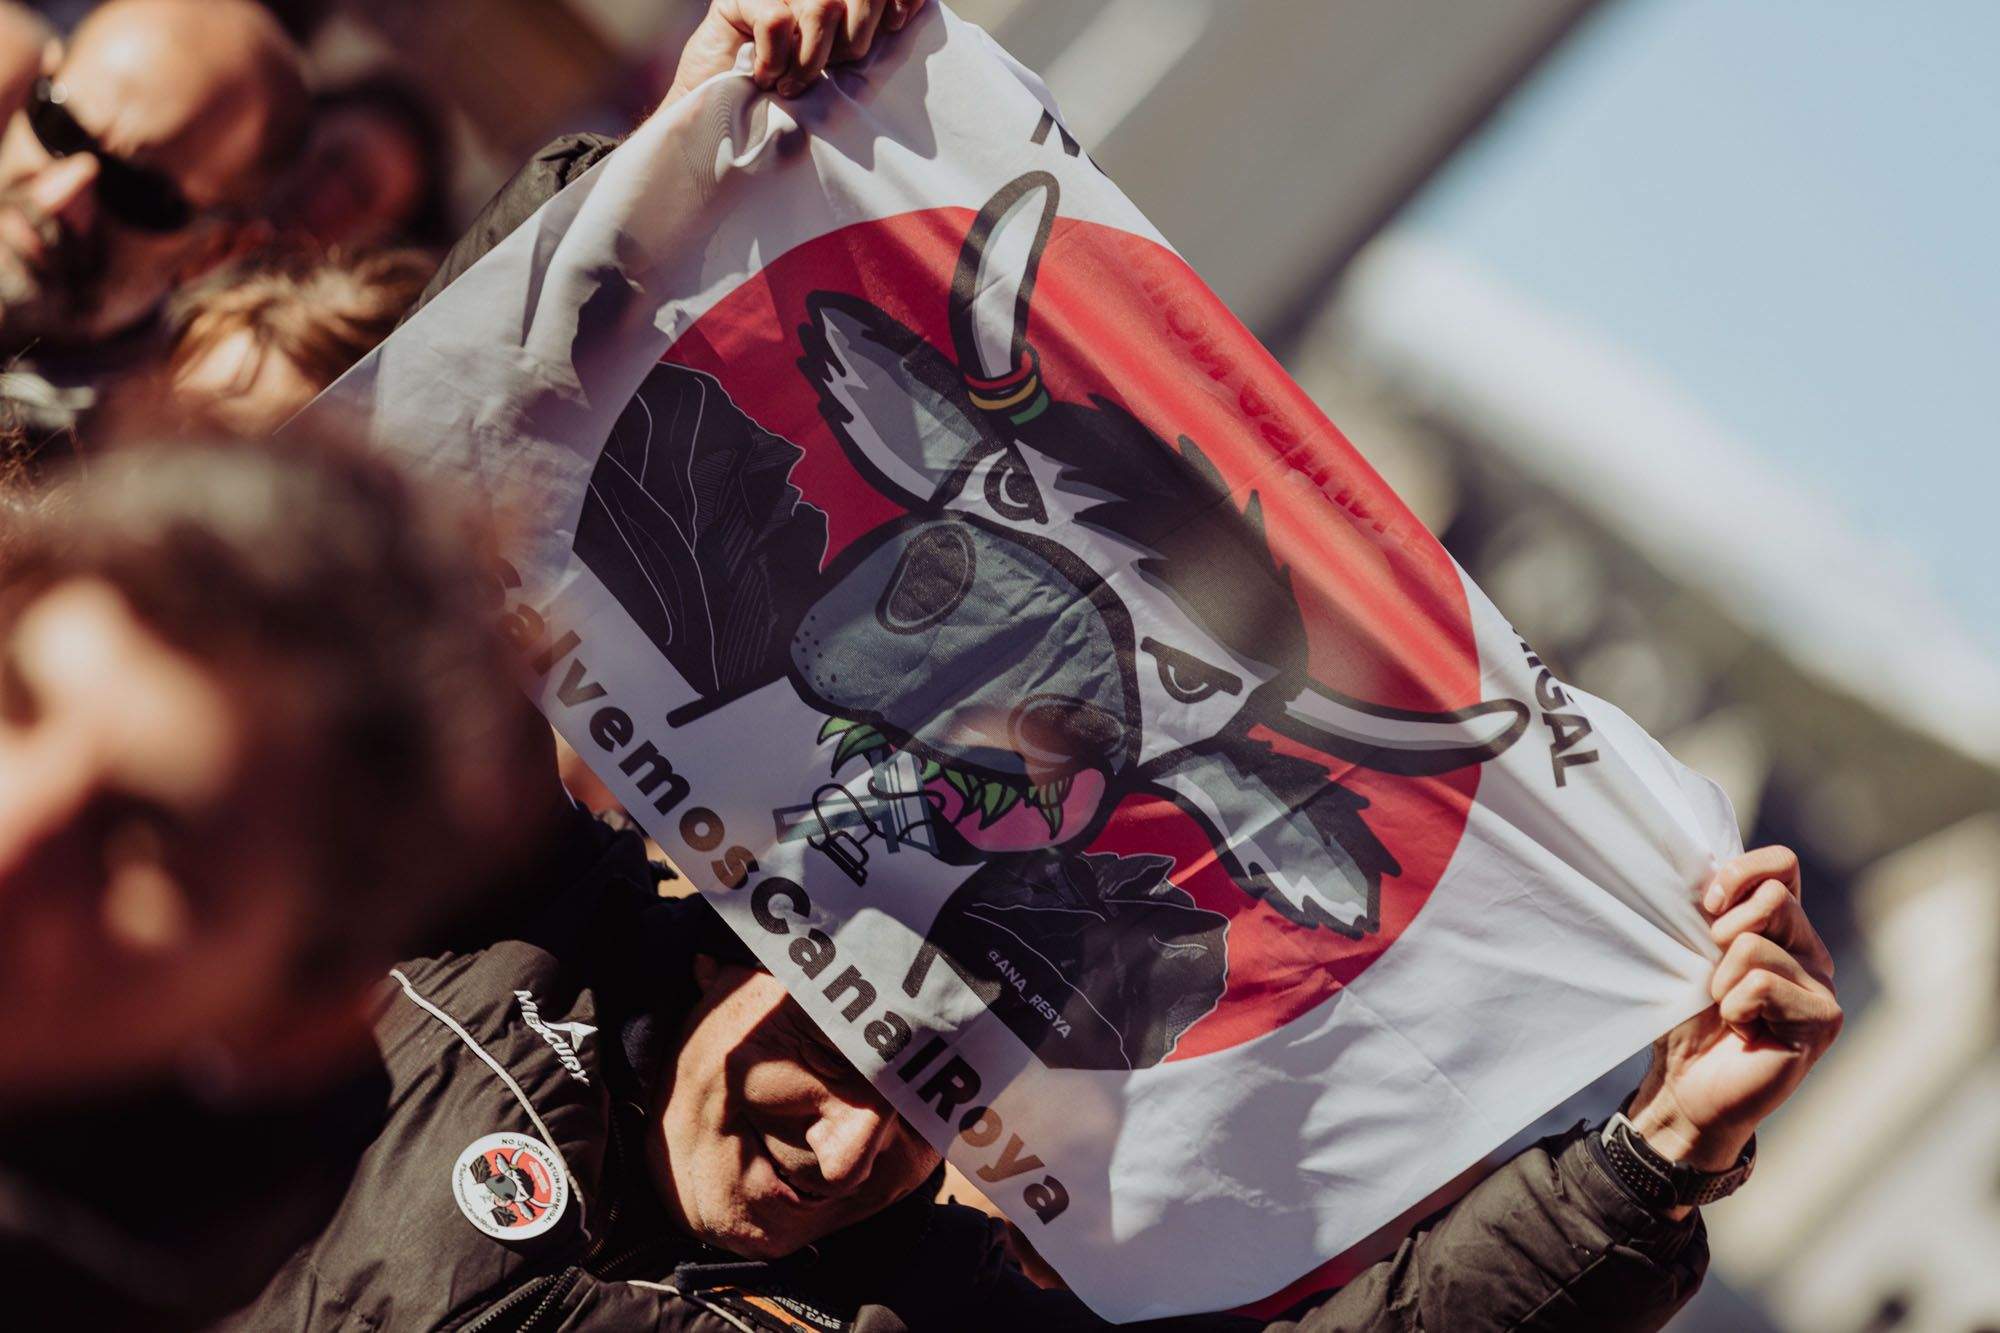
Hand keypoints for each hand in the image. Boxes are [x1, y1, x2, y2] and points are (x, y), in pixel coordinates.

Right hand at [666, 0, 930, 103]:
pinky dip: (775, 59)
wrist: (718, 129)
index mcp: (835, 1)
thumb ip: (864, 40)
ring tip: (791, 87)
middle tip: (829, 73)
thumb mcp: (836, 74)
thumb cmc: (781, 106)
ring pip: (821, 5)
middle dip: (855, 40)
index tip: (897, 22)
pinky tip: (763, 77)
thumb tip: (907, 11)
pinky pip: (777, 20)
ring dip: (812, 60)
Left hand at [1625, 846, 1841, 1212]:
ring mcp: (1821, 983)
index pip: (1782, 865)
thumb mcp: (1688, 953)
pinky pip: (1762, 985)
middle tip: (1712, 977)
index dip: (1742, 873)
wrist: (1686, 1085)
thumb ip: (1708, 913)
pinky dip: (1735, 1009)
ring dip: (1722, 982)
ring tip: (1730, 1013)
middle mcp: (1808, 948)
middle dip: (1722, 932)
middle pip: (1773, 897)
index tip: (1707, 905)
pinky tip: (1745, 1031)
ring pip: (1756, 946)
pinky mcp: (1823, 1017)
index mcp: (1779, 925)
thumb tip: (1702, 863)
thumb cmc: (1685, 1018)